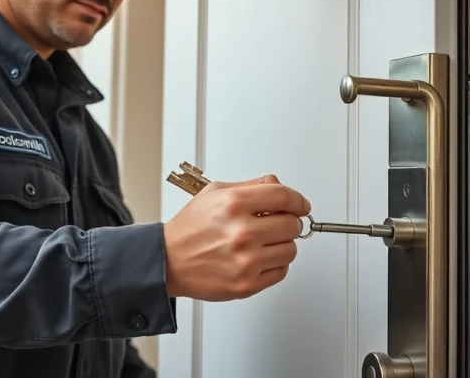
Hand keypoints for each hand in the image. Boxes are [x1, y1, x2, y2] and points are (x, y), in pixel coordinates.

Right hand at [162, 174, 310, 300]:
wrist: (168, 261)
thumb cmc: (190, 228)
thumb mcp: (215, 193)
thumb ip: (251, 186)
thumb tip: (278, 185)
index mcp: (234, 204)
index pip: (284, 197)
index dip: (298, 201)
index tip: (301, 206)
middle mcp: (241, 232)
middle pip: (292, 224)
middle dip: (289, 223)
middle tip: (277, 224)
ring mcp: (246, 260)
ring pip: (290, 250)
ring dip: (282, 245)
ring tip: (263, 242)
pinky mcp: (247, 284)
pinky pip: (281, 272)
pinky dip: (274, 265)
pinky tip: (258, 258)